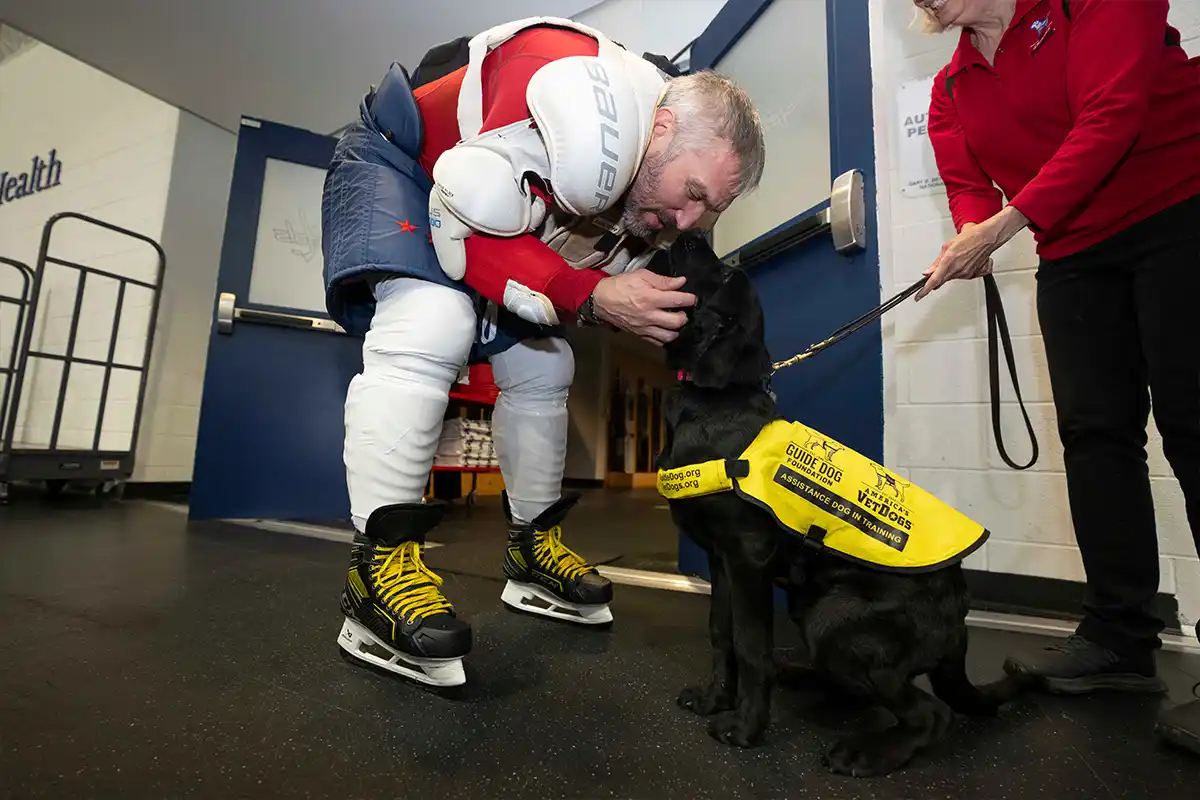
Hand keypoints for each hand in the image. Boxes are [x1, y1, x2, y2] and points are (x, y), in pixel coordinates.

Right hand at [591, 271, 696, 344]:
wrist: (601, 300)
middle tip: (683, 310)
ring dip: (676, 330)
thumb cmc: (621, 285)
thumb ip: (662, 280)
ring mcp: (644, 327)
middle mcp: (649, 315)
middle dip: (684, 316)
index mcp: (650, 298)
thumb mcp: (641, 276)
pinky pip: (657, 342)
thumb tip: (681, 282)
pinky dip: (664, 338)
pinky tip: (665, 330)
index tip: (692, 298)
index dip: (689, 299)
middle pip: (677, 322)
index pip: (677, 300)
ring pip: (669, 336)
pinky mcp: (639, 335)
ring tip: (675, 321)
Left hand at [914, 206, 1028, 300]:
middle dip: (937, 278)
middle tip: (939, 270)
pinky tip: (964, 262)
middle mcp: (958, 269)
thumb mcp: (947, 247)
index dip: (925, 290)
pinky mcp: (973, 274)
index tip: (919, 296)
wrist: (987, 237)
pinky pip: (961, 276)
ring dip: (949, 272)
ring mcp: (966, 273)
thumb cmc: (969, 238)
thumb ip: (936, 262)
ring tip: (957, 258)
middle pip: (942, 280)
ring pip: (951, 277)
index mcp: (949, 261)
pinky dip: (959, 271)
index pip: (934, 280)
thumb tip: (927, 272)